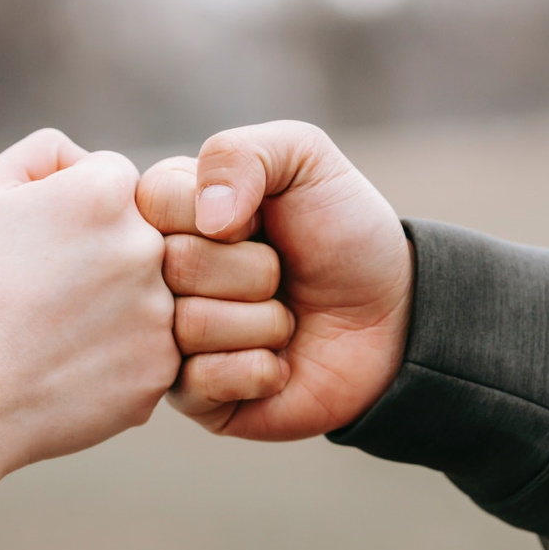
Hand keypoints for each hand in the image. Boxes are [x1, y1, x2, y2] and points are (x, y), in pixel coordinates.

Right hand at [0, 129, 180, 535]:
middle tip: (43, 296)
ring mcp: (159, 313)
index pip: (113, 180)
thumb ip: (44, 154)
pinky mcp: (159, 370)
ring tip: (51, 335)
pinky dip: (114, 359)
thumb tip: (86, 158)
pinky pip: (148, 350)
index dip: (70, 213)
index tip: (37, 248)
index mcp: (105, 192)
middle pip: (139, 236)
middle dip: (99, 258)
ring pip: (147, 295)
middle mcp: (145, 246)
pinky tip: (66, 368)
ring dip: (111, 309)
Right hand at [137, 121, 412, 440]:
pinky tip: (277, 364)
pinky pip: (201, 381)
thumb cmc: (343, 234)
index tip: (259, 220)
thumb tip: (206, 219)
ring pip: (190, 325)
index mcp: (166, 213)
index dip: (225, 213)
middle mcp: (155, 276)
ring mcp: (167, 337)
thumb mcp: (304, 160)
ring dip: (263, 322)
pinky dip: (258, 369)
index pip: (154, 201)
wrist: (395, 318)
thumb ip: (241, 154)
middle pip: (174, 265)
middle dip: (253, 270)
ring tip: (283, 318)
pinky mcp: (190, 395)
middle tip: (280, 275)